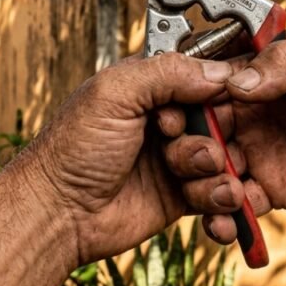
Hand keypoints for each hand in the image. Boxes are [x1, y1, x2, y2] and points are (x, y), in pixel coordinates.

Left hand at [24, 52, 235, 264]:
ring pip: (225, 156)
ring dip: (214, 167)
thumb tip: (217, 73)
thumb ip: (166, 73)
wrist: (60, 212)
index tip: (217, 99)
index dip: (219, 87)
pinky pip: (221, 193)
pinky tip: (209, 203)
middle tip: (180, 141)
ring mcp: (178, 157)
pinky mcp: (184, 194)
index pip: (205, 74)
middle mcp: (169, 118)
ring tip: (184, 174)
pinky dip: (222, 199)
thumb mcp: (114, 94)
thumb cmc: (73, 149)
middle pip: (223, 116)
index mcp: (152, 85)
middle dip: (215, 131)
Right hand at [158, 32, 285, 243]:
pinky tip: (227, 220)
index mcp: (264, 76)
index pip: (212, 81)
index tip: (181, 108)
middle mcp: (254, 113)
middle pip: (201, 125)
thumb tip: (240, 82)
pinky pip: (235, 203)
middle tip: (196, 155)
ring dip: (200, 180)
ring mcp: (259, 152)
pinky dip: (223, 214)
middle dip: (188, 142)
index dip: (191, 94)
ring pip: (209, 167)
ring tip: (217, 190)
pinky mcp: (270, 189)